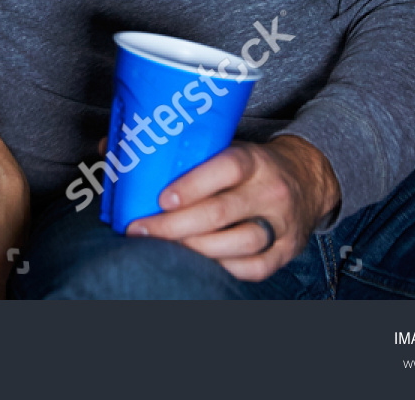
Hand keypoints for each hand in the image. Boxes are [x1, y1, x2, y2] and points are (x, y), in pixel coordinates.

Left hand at [124, 135, 340, 281]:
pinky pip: (254, 268)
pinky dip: (223, 268)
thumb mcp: (223, 145)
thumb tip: (108, 146)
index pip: (226, 168)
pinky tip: (195, 264)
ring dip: (195, 250)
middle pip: (222, 213)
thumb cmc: (248, 164)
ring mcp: (281, 224)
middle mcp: (270, 191)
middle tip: (139, 230)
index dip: (193, 184)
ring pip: (238, 244)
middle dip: (175, 226)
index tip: (161, 199)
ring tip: (162, 249)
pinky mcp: (286, 250)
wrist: (306, 179)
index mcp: (253, 159)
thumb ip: (173, 148)